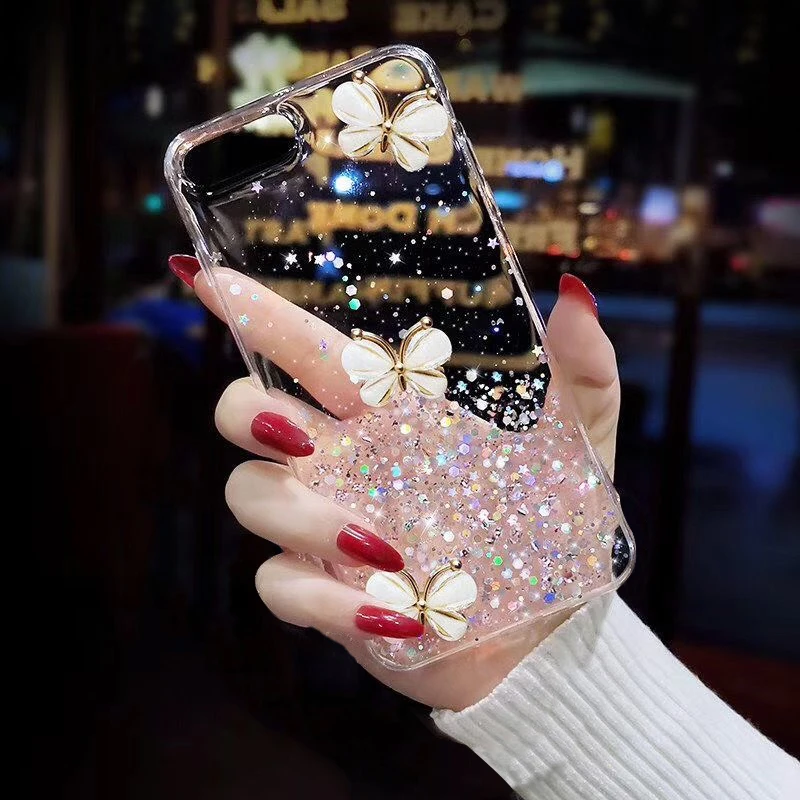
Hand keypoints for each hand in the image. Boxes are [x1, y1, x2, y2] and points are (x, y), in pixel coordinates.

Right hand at [171, 257, 618, 709]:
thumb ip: (583, 371)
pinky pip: (279, 585)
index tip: (210, 277)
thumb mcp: (582, 445)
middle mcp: (341, 462)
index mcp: (388, 416)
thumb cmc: (554, 530)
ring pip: (252, 495)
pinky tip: (395, 608)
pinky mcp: (323, 593)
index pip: (308, 351)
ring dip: (305, 517)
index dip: (255, 312)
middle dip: (252, 414)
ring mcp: (323, 528)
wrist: (548, 633)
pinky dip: (326, 599)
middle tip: (305, 434)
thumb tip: (574, 293)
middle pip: (246, 414)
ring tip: (387, 547)